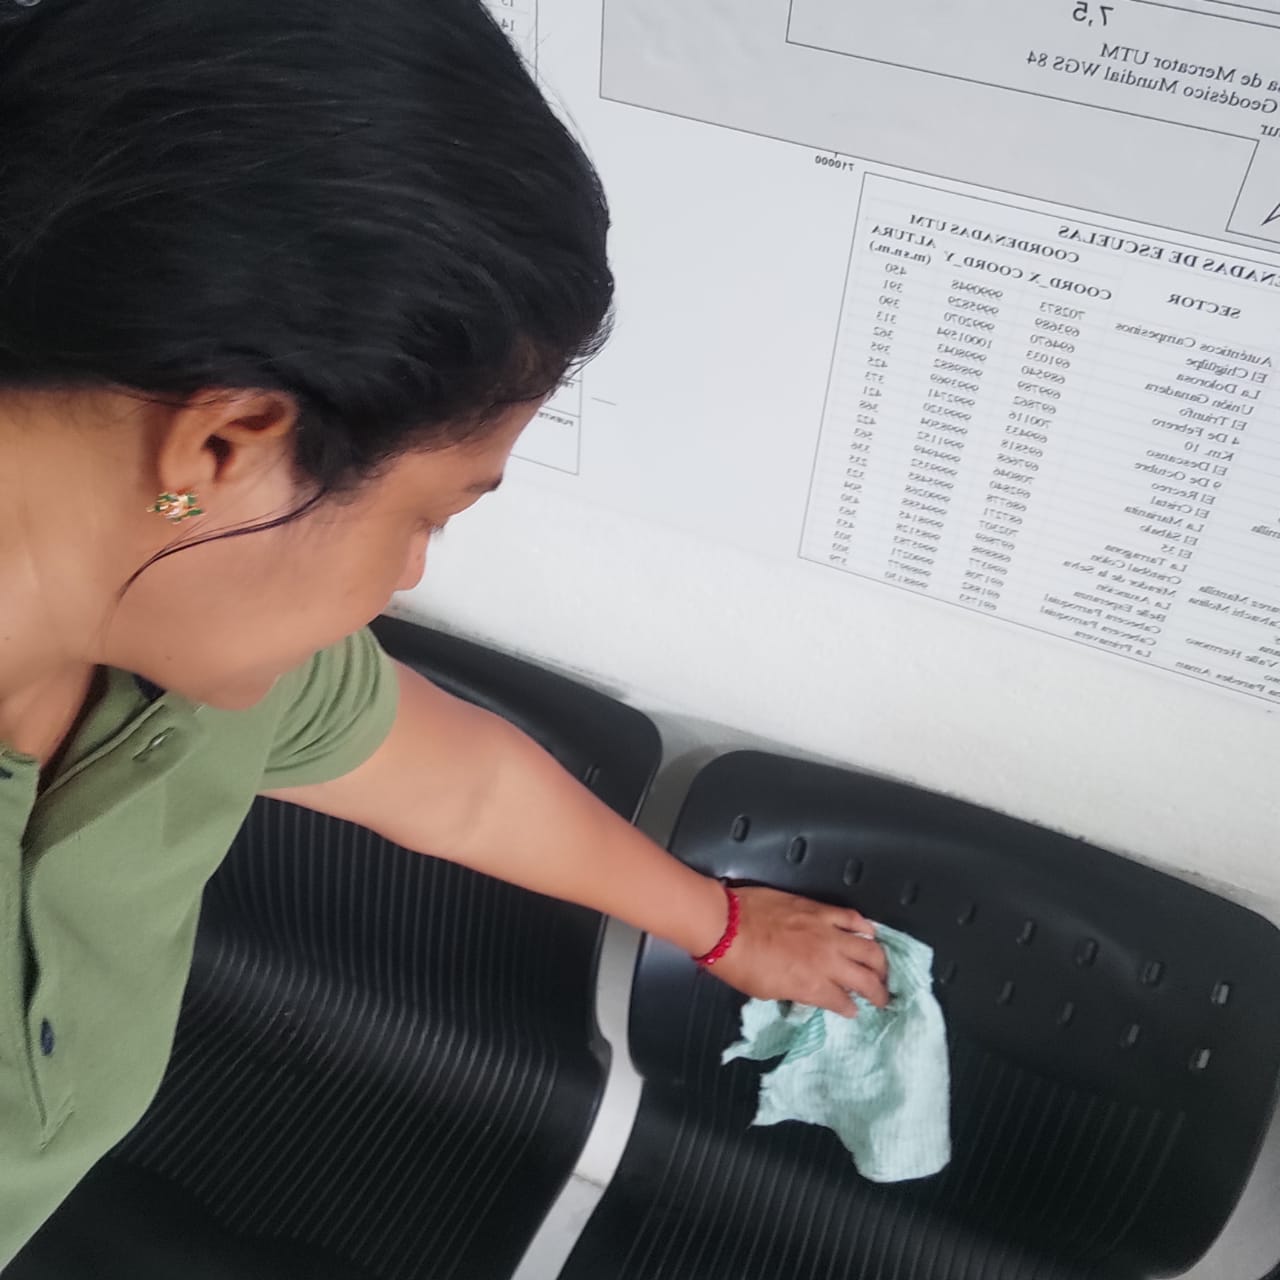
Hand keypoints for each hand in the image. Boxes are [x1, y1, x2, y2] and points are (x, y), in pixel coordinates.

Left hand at [710, 886, 888, 1016]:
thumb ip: (796, 992)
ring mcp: (827, 933)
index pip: (843, 1002)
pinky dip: (866, 927)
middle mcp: (827, 962)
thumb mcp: (769, 992)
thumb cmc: (740, 964)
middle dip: (878, 991)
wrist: (727, 925)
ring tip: (882, 969)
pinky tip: (871, 933)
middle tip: (882, 995)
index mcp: (813, 986)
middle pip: (866, 978)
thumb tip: (810, 992)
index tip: (853, 1011)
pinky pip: (852, 918)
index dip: (851, 1009)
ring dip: (880, 962)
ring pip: (869, 948)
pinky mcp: (821, 910)